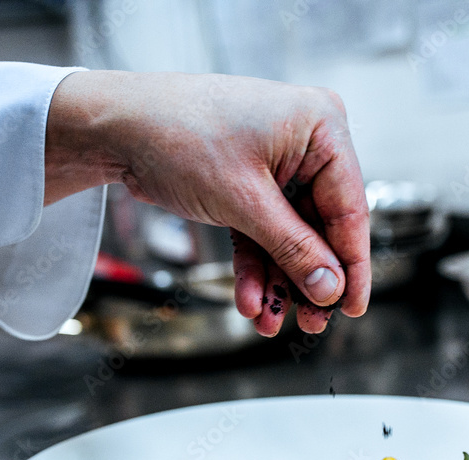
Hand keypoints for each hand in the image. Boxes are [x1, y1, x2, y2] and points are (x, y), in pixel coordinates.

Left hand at [44, 70, 369, 334]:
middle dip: (308, 280)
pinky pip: (264, 232)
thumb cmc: (177, 134)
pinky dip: (256, 265)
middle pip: (321, 227)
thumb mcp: (244, 201)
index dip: (351, 265)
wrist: (116, 127)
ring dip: (279, 281)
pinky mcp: (251, 183)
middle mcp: (306, 142)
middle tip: (310, 323)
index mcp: (321, 127)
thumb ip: (294, 248)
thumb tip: (329, 288)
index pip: (350, 208)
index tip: (351, 308)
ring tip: (270, 320)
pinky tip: (250, 300)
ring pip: (290, 236)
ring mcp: (278, 163)